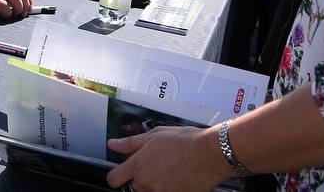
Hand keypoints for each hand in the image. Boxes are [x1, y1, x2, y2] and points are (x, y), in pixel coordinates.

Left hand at [107, 126, 229, 191]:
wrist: (209, 155)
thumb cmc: (185, 143)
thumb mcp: (154, 136)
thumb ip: (131, 143)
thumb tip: (114, 145)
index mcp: (138, 166)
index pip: (114, 179)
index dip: (116, 175)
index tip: (121, 173)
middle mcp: (146, 183)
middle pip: (131, 187)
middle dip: (137, 179)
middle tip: (152, 167)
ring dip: (152, 185)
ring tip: (166, 171)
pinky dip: (166, 188)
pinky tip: (175, 178)